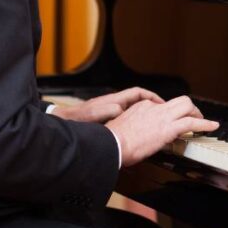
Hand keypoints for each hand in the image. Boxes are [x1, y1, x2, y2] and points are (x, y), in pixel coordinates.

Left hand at [50, 87, 164, 122]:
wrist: (65, 123)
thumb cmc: (77, 118)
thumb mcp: (93, 113)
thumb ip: (108, 110)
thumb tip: (122, 110)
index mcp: (114, 100)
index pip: (138, 93)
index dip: (151, 96)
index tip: (161, 103)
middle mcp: (114, 104)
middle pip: (138, 102)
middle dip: (151, 106)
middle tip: (162, 115)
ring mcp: (112, 112)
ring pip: (133, 112)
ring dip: (144, 116)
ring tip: (153, 125)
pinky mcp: (108, 121)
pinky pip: (126, 120)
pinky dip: (134, 124)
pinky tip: (137, 134)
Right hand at [105, 95, 218, 166]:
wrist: (112, 144)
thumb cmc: (113, 141)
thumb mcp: (124, 127)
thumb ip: (134, 127)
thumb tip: (138, 135)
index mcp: (142, 106)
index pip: (162, 105)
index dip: (170, 114)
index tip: (171, 122)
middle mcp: (154, 107)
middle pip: (179, 100)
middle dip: (189, 109)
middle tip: (194, 117)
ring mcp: (162, 116)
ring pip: (187, 106)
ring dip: (198, 114)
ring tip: (204, 123)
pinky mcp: (168, 128)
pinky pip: (192, 123)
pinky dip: (205, 124)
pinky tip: (212, 126)